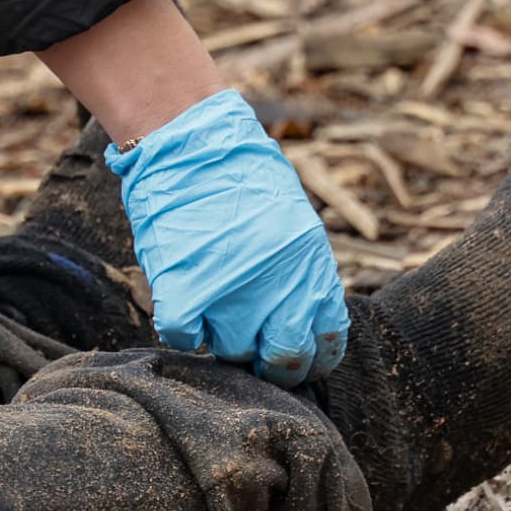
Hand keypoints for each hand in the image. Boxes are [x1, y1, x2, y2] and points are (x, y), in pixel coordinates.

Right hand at [106, 90, 349, 386]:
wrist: (195, 142)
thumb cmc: (244, 175)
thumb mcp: (294, 221)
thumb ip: (302, 272)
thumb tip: (302, 319)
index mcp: (312, 268)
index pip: (327, 342)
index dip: (313, 358)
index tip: (300, 360)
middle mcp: (279, 288)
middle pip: (284, 361)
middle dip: (273, 367)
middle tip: (256, 356)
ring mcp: (231, 293)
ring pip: (232, 351)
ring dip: (224, 338)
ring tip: (215, 309)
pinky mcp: (184, 290)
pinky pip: (184, 337)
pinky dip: (183, 330)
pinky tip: (185, 308)